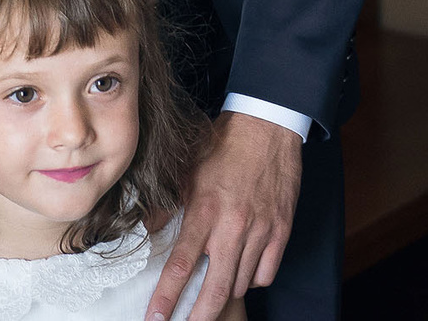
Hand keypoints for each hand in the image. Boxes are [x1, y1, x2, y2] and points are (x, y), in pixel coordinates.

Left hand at [150, 112, 301, 320]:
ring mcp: (261, 229)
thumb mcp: (186, 170)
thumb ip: (166, 205)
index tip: (155, 319)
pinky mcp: (281, 229)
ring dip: (226, 291)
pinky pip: (267, 272)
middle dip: (200, 317)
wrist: (268, 125)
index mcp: (204, 209)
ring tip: (216, 287)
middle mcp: (233, 225)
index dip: (166, 298)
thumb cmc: (225, 145)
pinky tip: (244, 268)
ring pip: (242, 283)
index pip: (181, 265)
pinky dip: (254, 278)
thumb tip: (146, 232)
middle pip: (216, 289)